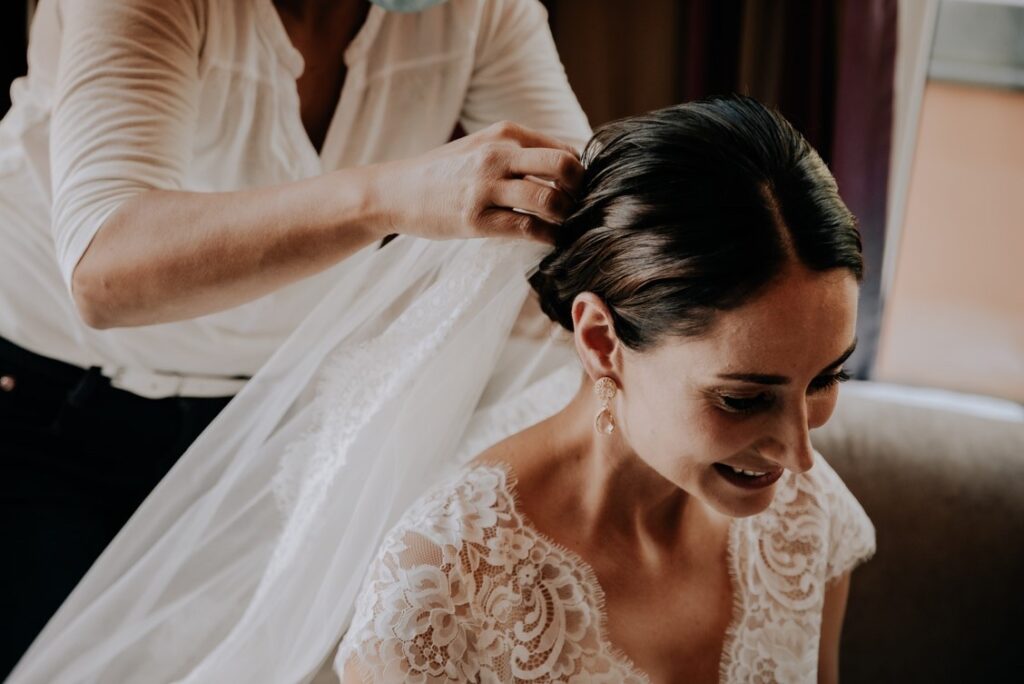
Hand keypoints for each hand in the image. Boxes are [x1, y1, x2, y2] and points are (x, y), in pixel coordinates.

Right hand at [372, 121, 584, 243]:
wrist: (396, 191)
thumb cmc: (445, 173)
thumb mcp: (482, 147)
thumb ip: (520, 152)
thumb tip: (569, 166)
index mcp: (505, 134)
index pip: (564, 149)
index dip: (582, 173)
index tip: (583, 192)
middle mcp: (498, 155)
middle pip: (564, 167)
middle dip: (581, 191)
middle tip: (580, 208)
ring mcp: (486, 187)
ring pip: (548, 199)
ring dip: (565, 217)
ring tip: (564, 226)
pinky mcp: (476, 219)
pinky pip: (526, 228)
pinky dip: (547, 237)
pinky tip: (549, 240)